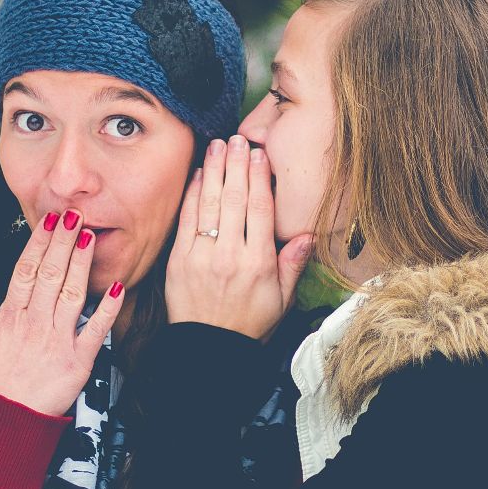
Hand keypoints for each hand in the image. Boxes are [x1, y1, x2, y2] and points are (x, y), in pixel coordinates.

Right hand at [0, 209, 125, 415]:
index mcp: (8, 318)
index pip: (25, 271)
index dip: (38, 243)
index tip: (48, 221)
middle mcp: (32, 324)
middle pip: (50, 274)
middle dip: (62, 242)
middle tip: (74, 214)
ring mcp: (56, 341)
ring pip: (71, 293)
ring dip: (81, 263)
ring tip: (90, 236)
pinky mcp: (77, 362)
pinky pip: (95, 330)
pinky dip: (107, 308)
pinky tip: (118, 286)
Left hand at [165, 135, 314, 339]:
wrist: (210, 350)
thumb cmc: (249, 324)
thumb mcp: (282, 300)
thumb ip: (292, 264)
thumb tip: (308, 234)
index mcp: (259, 263)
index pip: (260, 210)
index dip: (260, 178)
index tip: (260, 154)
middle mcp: (230, 255)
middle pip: (235, 199)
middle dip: (237, 164)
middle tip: (239, 139)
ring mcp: (202, 256)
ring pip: (210, 204)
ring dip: (214, 170)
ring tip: (218, 145)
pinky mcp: (179, 260)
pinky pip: (187, 220)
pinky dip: (193, 194)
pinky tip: (199, 173)